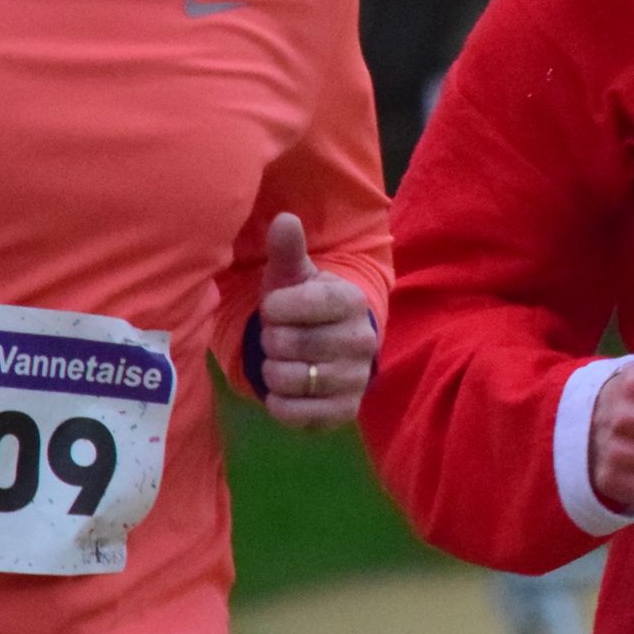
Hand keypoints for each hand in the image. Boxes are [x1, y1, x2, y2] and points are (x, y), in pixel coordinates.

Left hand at [256, 213, 377, 429]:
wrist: (331, 350)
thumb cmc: (304, 306)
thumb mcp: (294, 276)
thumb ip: (288, 250)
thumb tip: (284, 219)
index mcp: (352, 301)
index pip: (299, 305)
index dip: (275, 308)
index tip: (276, 307)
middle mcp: (362, 341)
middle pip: (287, 344)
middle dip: (272, 340)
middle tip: (281, 336)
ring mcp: (355, 379)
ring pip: (287, 379)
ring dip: (272, 370)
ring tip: (283, 361)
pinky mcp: (344, 412)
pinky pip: (295, 414)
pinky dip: (278, 403)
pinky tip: (286, 390)